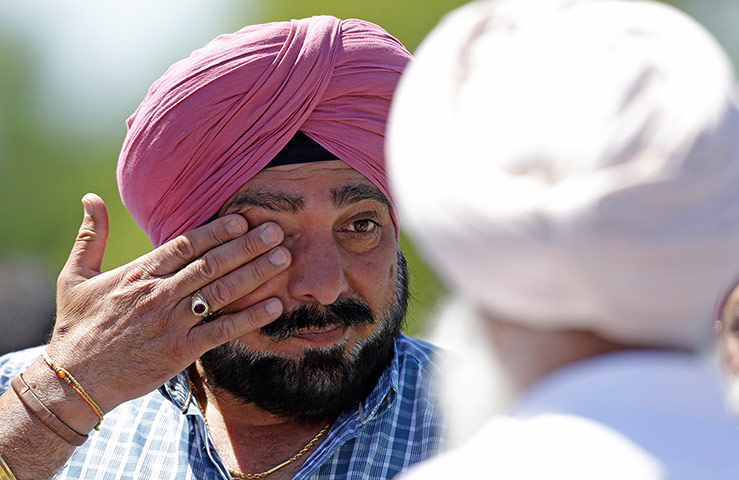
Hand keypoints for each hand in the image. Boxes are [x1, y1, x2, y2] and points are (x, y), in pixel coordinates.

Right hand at [45, 193, 290, 413]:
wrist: (74, 380)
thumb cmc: (77, 326)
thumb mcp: (75, 277)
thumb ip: (91, 237)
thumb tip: (90, 198)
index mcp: (139, 273)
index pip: (185, 245)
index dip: (217, 231)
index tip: (244, 219)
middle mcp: (160, 294)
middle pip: (211, 264)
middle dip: (247, 246)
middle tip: (276, 232)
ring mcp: (172, 323)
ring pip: (221, 293)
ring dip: (255, 274)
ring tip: (283, 259)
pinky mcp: (181, 351)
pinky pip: (222, 331)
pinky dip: (250, 318)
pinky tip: (274, 306)